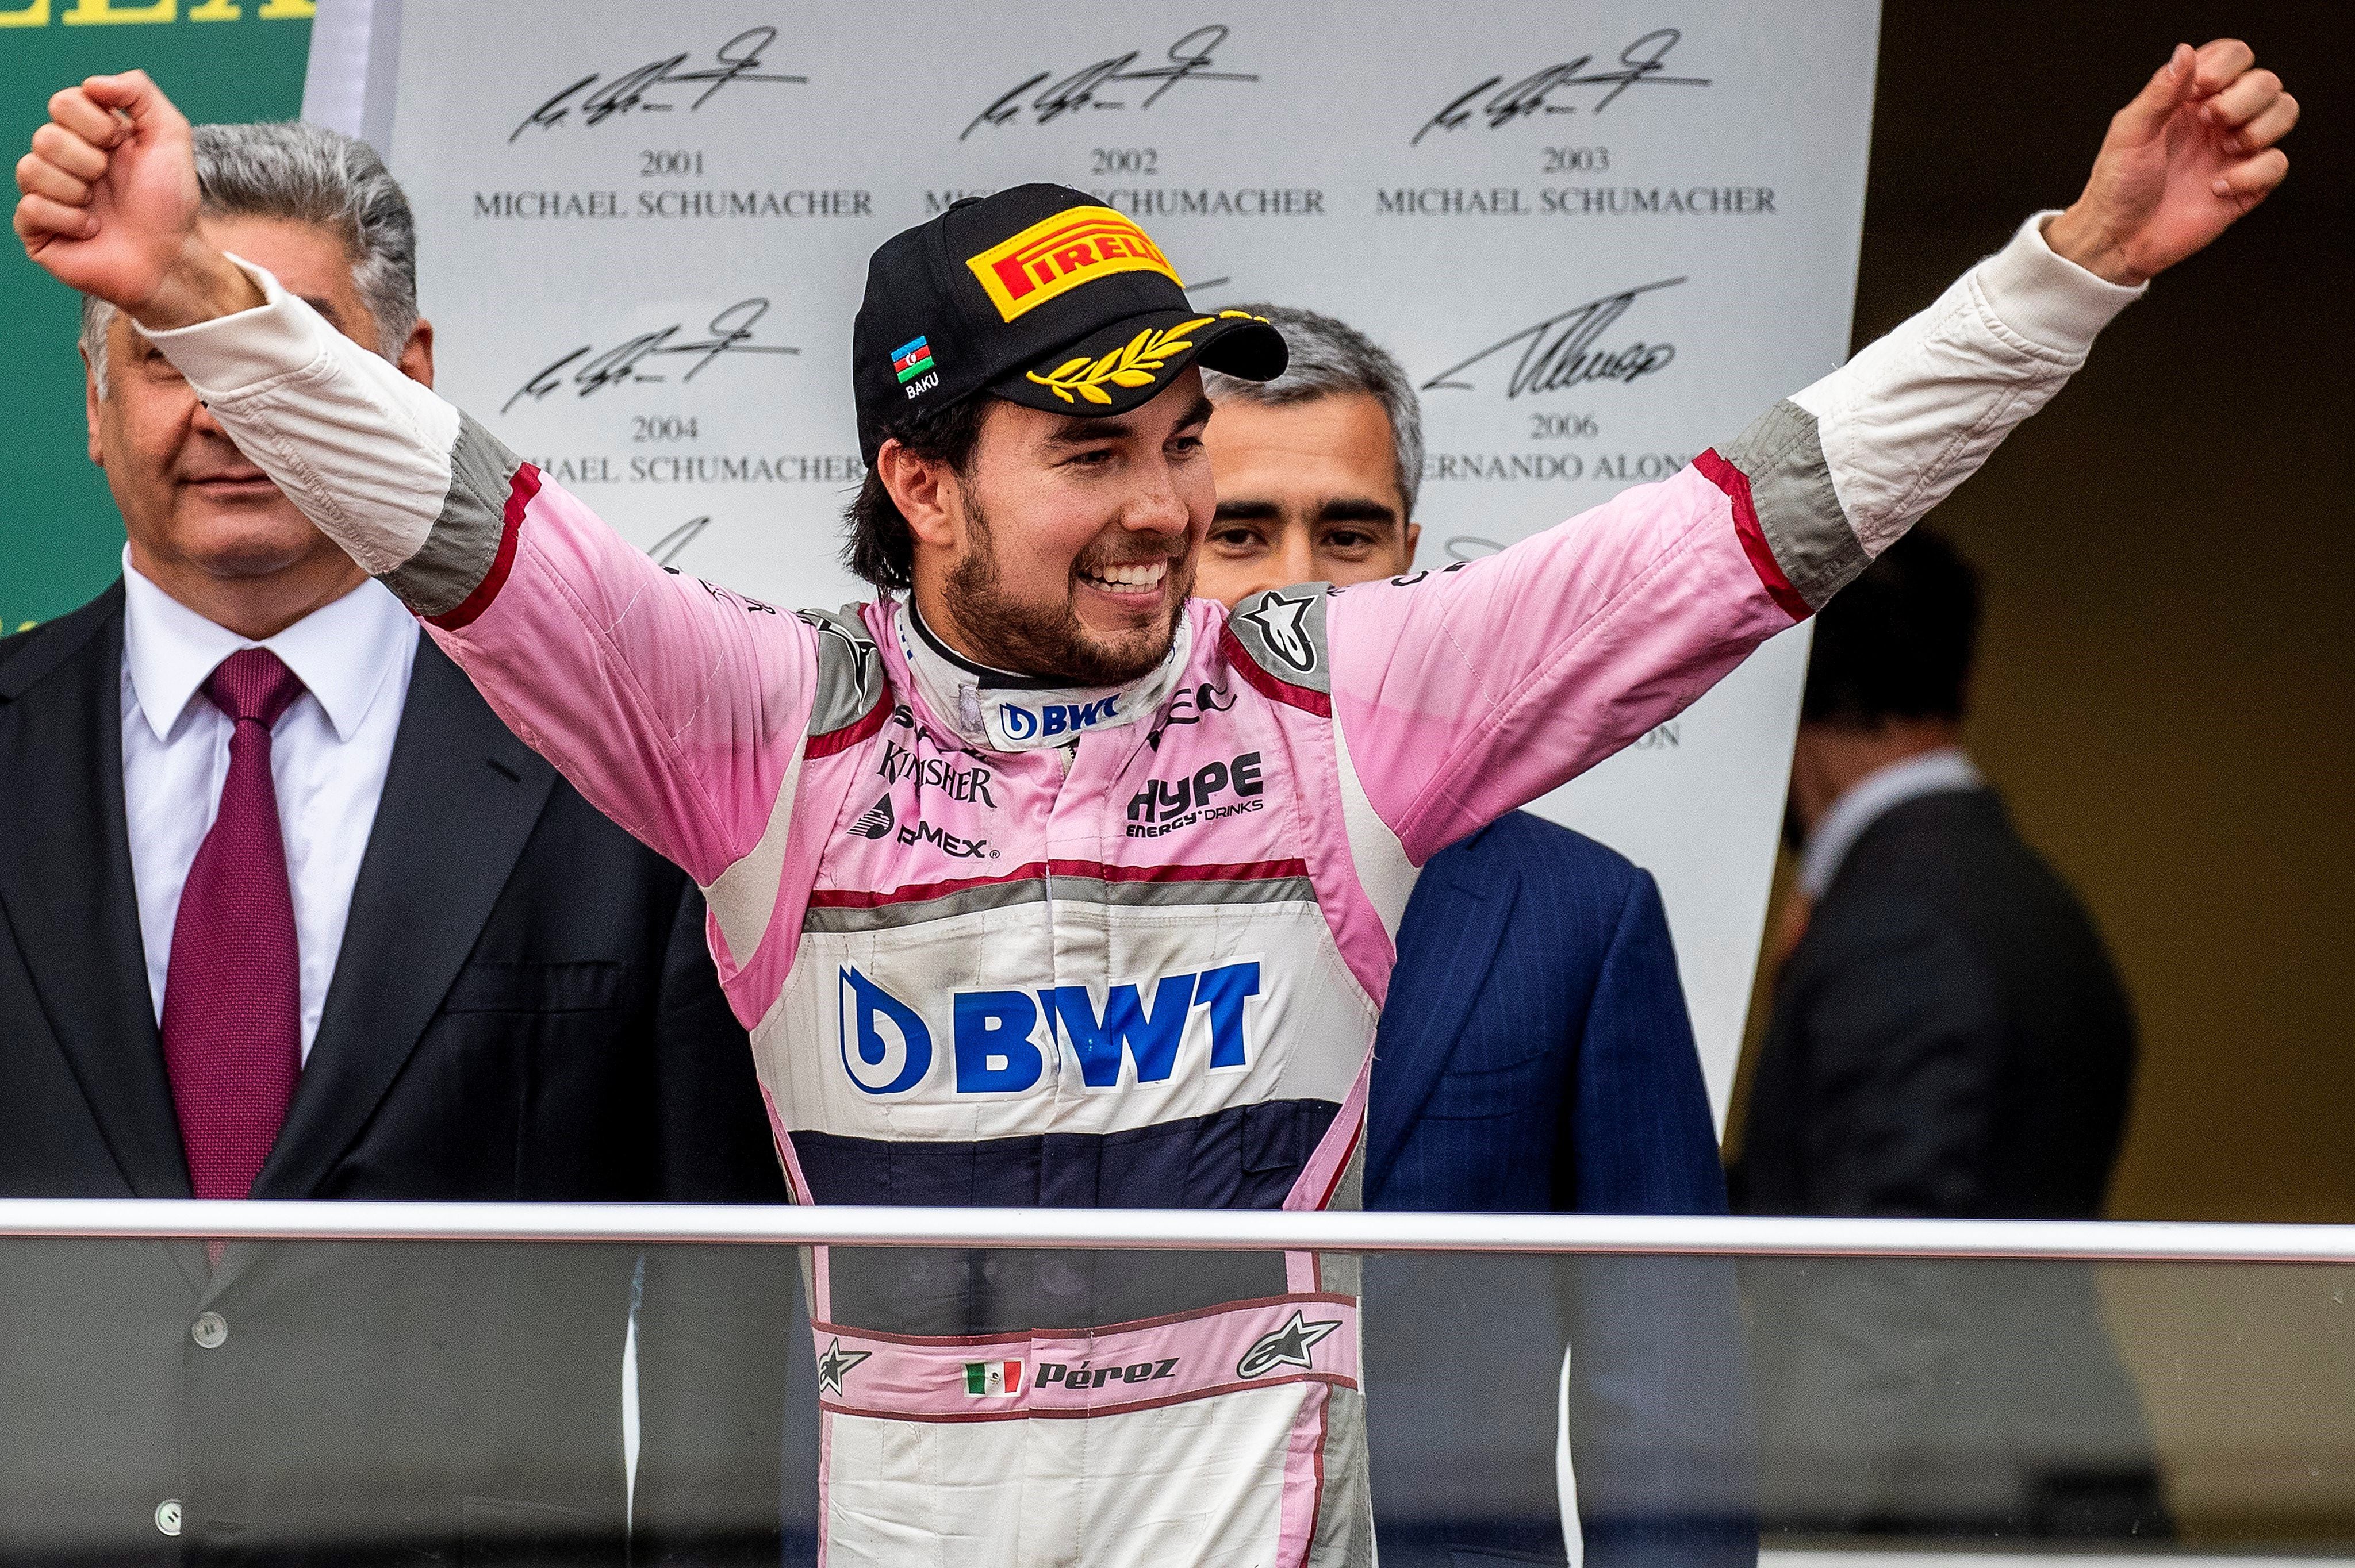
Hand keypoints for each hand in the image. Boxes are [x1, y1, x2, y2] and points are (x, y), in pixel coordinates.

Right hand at [12, 71, 258, 327]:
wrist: (172, 257)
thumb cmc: (170, 201)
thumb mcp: (170, 135)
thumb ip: (139, 92)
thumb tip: (92, 83)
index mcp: (85, 135)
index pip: (63, 102)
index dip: (97, 124)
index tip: (122, 145)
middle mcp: (61, 160)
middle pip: (45, 136)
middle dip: (88, 160)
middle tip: (110, 181)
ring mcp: (46, 194)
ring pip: (31, 169)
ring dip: (77, 190)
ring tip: (102, 209)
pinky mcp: (37, 229)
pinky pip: (31, 208)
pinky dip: (69, 220)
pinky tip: (91, 230)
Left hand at [2046, 40, 2295, 286]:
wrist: (2118, 240)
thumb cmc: (2117, 186)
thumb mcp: (2130, 133)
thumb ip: (2159, 92)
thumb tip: (2184, 52)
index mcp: (2190, 99)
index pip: (2233, 56)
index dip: (2227, 65)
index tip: (2199, 90)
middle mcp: (2219, 119)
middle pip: (2266, 81)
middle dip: (2244, 98)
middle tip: (2210, 121)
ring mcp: (2235, 150)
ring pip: (2284, 112)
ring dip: (2260, 128)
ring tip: (2224, 150)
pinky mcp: (2247, 184)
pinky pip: (2278, 163)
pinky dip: (2253, 174)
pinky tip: (2216, 188)